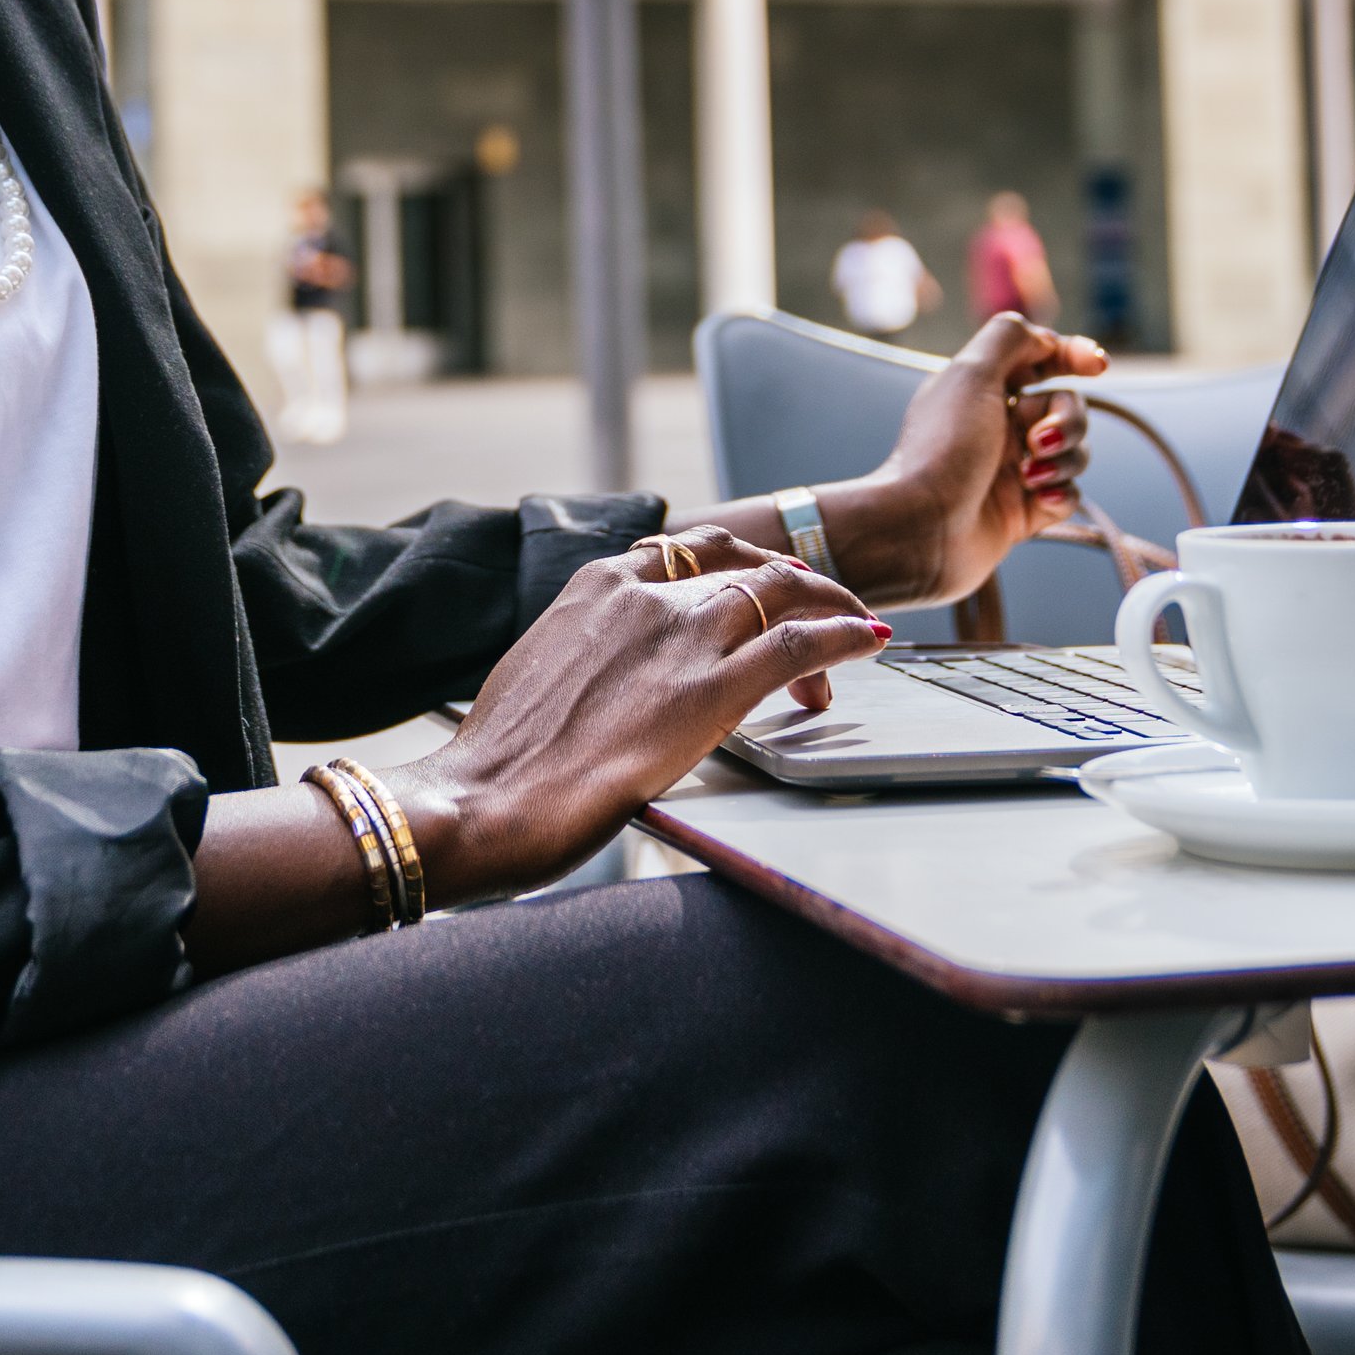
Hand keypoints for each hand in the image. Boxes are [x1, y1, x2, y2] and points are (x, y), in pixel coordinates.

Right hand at [392, 529, 887, 901]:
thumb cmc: (501, 763)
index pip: (686, 552)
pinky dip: (842, 638)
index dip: (733, 569)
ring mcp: (681, 638)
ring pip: (782, 594)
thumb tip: (597, 679)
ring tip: (854, 624)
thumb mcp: (539, 678)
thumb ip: (582, 658)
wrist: (487, 802)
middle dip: (790, 584)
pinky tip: (867, 642)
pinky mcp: (711, 691)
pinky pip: (800, 645)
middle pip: (744, 565)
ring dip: (826, 606)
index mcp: (596, 587)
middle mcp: (643, 596)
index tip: (755, 588)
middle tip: (820, 608)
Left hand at [819, 313, 1109, 608]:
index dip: (1073, 355)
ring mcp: (1013, 470)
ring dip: (1063, 460)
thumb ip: (1008, 338)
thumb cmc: (943, 449)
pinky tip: (1037, 502)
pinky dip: (1059, 495)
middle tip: (1036, 440)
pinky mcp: (1024, 512)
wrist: (922, 530)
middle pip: (1067, 407)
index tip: (1098, 364)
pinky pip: (1068, 494)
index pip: (1040, 359)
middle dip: (1067, 421)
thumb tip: (1043, 336)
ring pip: (1075, 452)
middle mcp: (999, 426)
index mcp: (983, 389)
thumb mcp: (970, 375)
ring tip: (1030, 476)